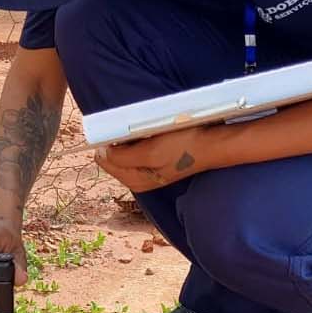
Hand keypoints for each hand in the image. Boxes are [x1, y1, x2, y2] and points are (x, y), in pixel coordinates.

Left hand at [95, 126, 214, 192]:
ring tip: (147, 134)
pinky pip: (133, 151)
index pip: (104, 160)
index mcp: (134, 180)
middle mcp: (136, 181)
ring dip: (127, 140)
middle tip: (138, 132)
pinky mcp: (152, 164)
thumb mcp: (151, 152)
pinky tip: (150, 136)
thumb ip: (123, 157)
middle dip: (118, 143)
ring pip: (122, 153)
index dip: (108, 143)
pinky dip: (136, 141)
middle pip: (111, 157)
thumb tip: (103, 154)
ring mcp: (144, 173)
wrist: (209, 145)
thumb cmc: (182, 146)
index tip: (121, 131)